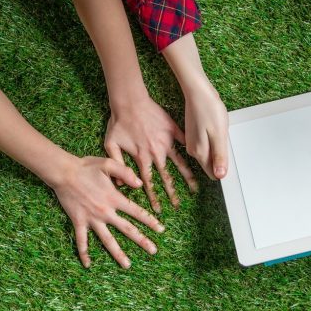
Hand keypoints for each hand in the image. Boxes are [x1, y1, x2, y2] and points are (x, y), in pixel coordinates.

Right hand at [52, 156, 163, 268]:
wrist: (64, 173)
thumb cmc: (86, 166)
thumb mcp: (108, 163)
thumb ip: (125, 173)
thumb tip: (140, 184)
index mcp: (114, 198)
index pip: (136, 212)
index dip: (150, 221)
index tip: (161, 230)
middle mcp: (105, 212)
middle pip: (127, 229)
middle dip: (142, 240)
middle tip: (153, 251)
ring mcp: (92, 219)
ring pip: (107, 240)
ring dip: (118, 253)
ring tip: (128, 265)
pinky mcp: (78, 221)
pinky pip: (82, 240)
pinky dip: (84, 253)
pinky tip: (87, 265)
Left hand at [105, 97, 197, 212]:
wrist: (130, 101)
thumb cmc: (118, 121)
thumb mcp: (110, 144)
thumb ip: (116, 164)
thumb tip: (121, 183)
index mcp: (142, 157)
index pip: (148, 182)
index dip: (154, 197)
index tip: (159, 209)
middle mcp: (156, 152)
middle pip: (166, 177)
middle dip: (172, 193)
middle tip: (178, 205)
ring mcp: (166, 141)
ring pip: (179, 163)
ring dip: (187, 177)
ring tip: (195, 188)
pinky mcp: (173, 129)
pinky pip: (184, 141)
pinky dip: (192, 151)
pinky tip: (200, 159)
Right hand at [183, 83, 229, 179]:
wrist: (198, 92)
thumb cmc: (209, 110)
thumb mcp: (219, 135)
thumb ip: (219, 156)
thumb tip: (220, 175)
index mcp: (199, 153)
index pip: (212, 173)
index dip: (223, 169)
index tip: (229, 158)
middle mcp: (193, 150)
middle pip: (210, 164)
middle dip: (221, 157)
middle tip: (226, 140)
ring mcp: (192, 142)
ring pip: (209, 153)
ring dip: (217, 147)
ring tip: (220, 132)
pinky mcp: (194, 134)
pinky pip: (206, 145)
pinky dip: (213, 140)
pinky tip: (215, 128)